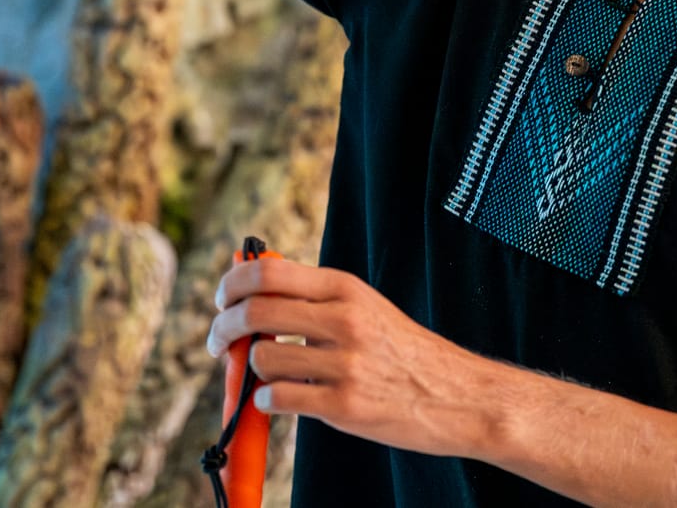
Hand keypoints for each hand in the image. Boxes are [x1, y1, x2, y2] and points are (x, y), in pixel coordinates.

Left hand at [208, 255, 485, 459]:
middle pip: (255, 311)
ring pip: (263, 358)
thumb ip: (313, 296)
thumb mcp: (364, 305)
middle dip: (223, 327)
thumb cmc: (402, 351)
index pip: (269, 272)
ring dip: (253, 369)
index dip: (232, 284)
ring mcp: (345, 364)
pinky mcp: (345, 405)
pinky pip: (279, 398)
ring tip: (268, 376)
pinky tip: (278, 399)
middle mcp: (343, 320)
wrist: (459, 395)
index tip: (222, 300)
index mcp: (345, 289)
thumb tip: (250, 285)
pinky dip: (267, 401)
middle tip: (217, 341)